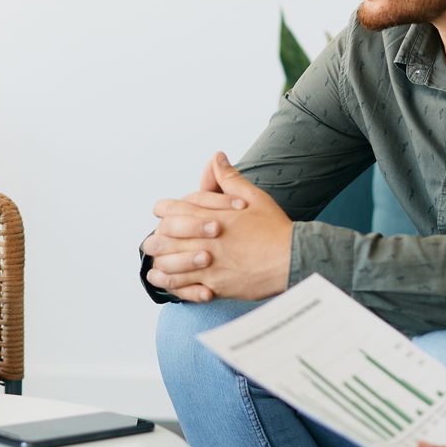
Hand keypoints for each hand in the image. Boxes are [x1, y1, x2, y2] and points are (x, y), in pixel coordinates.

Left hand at [141, 152, 291, 302]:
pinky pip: (186, 288)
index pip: (174, 209)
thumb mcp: (254, 197)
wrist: (294, 258)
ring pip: (171, 265)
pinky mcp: (216, 286)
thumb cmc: (275, 228)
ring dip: (161, 264)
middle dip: (157, 239)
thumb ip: (229, 179)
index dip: (164, 210)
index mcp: (212, 217)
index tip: (161, 214)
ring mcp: (210, 265)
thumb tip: (216, 158)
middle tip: (152, 241)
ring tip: (155, 265)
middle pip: (166, 239)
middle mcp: (206, 241)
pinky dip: (175, 286)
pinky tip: (170, 284)